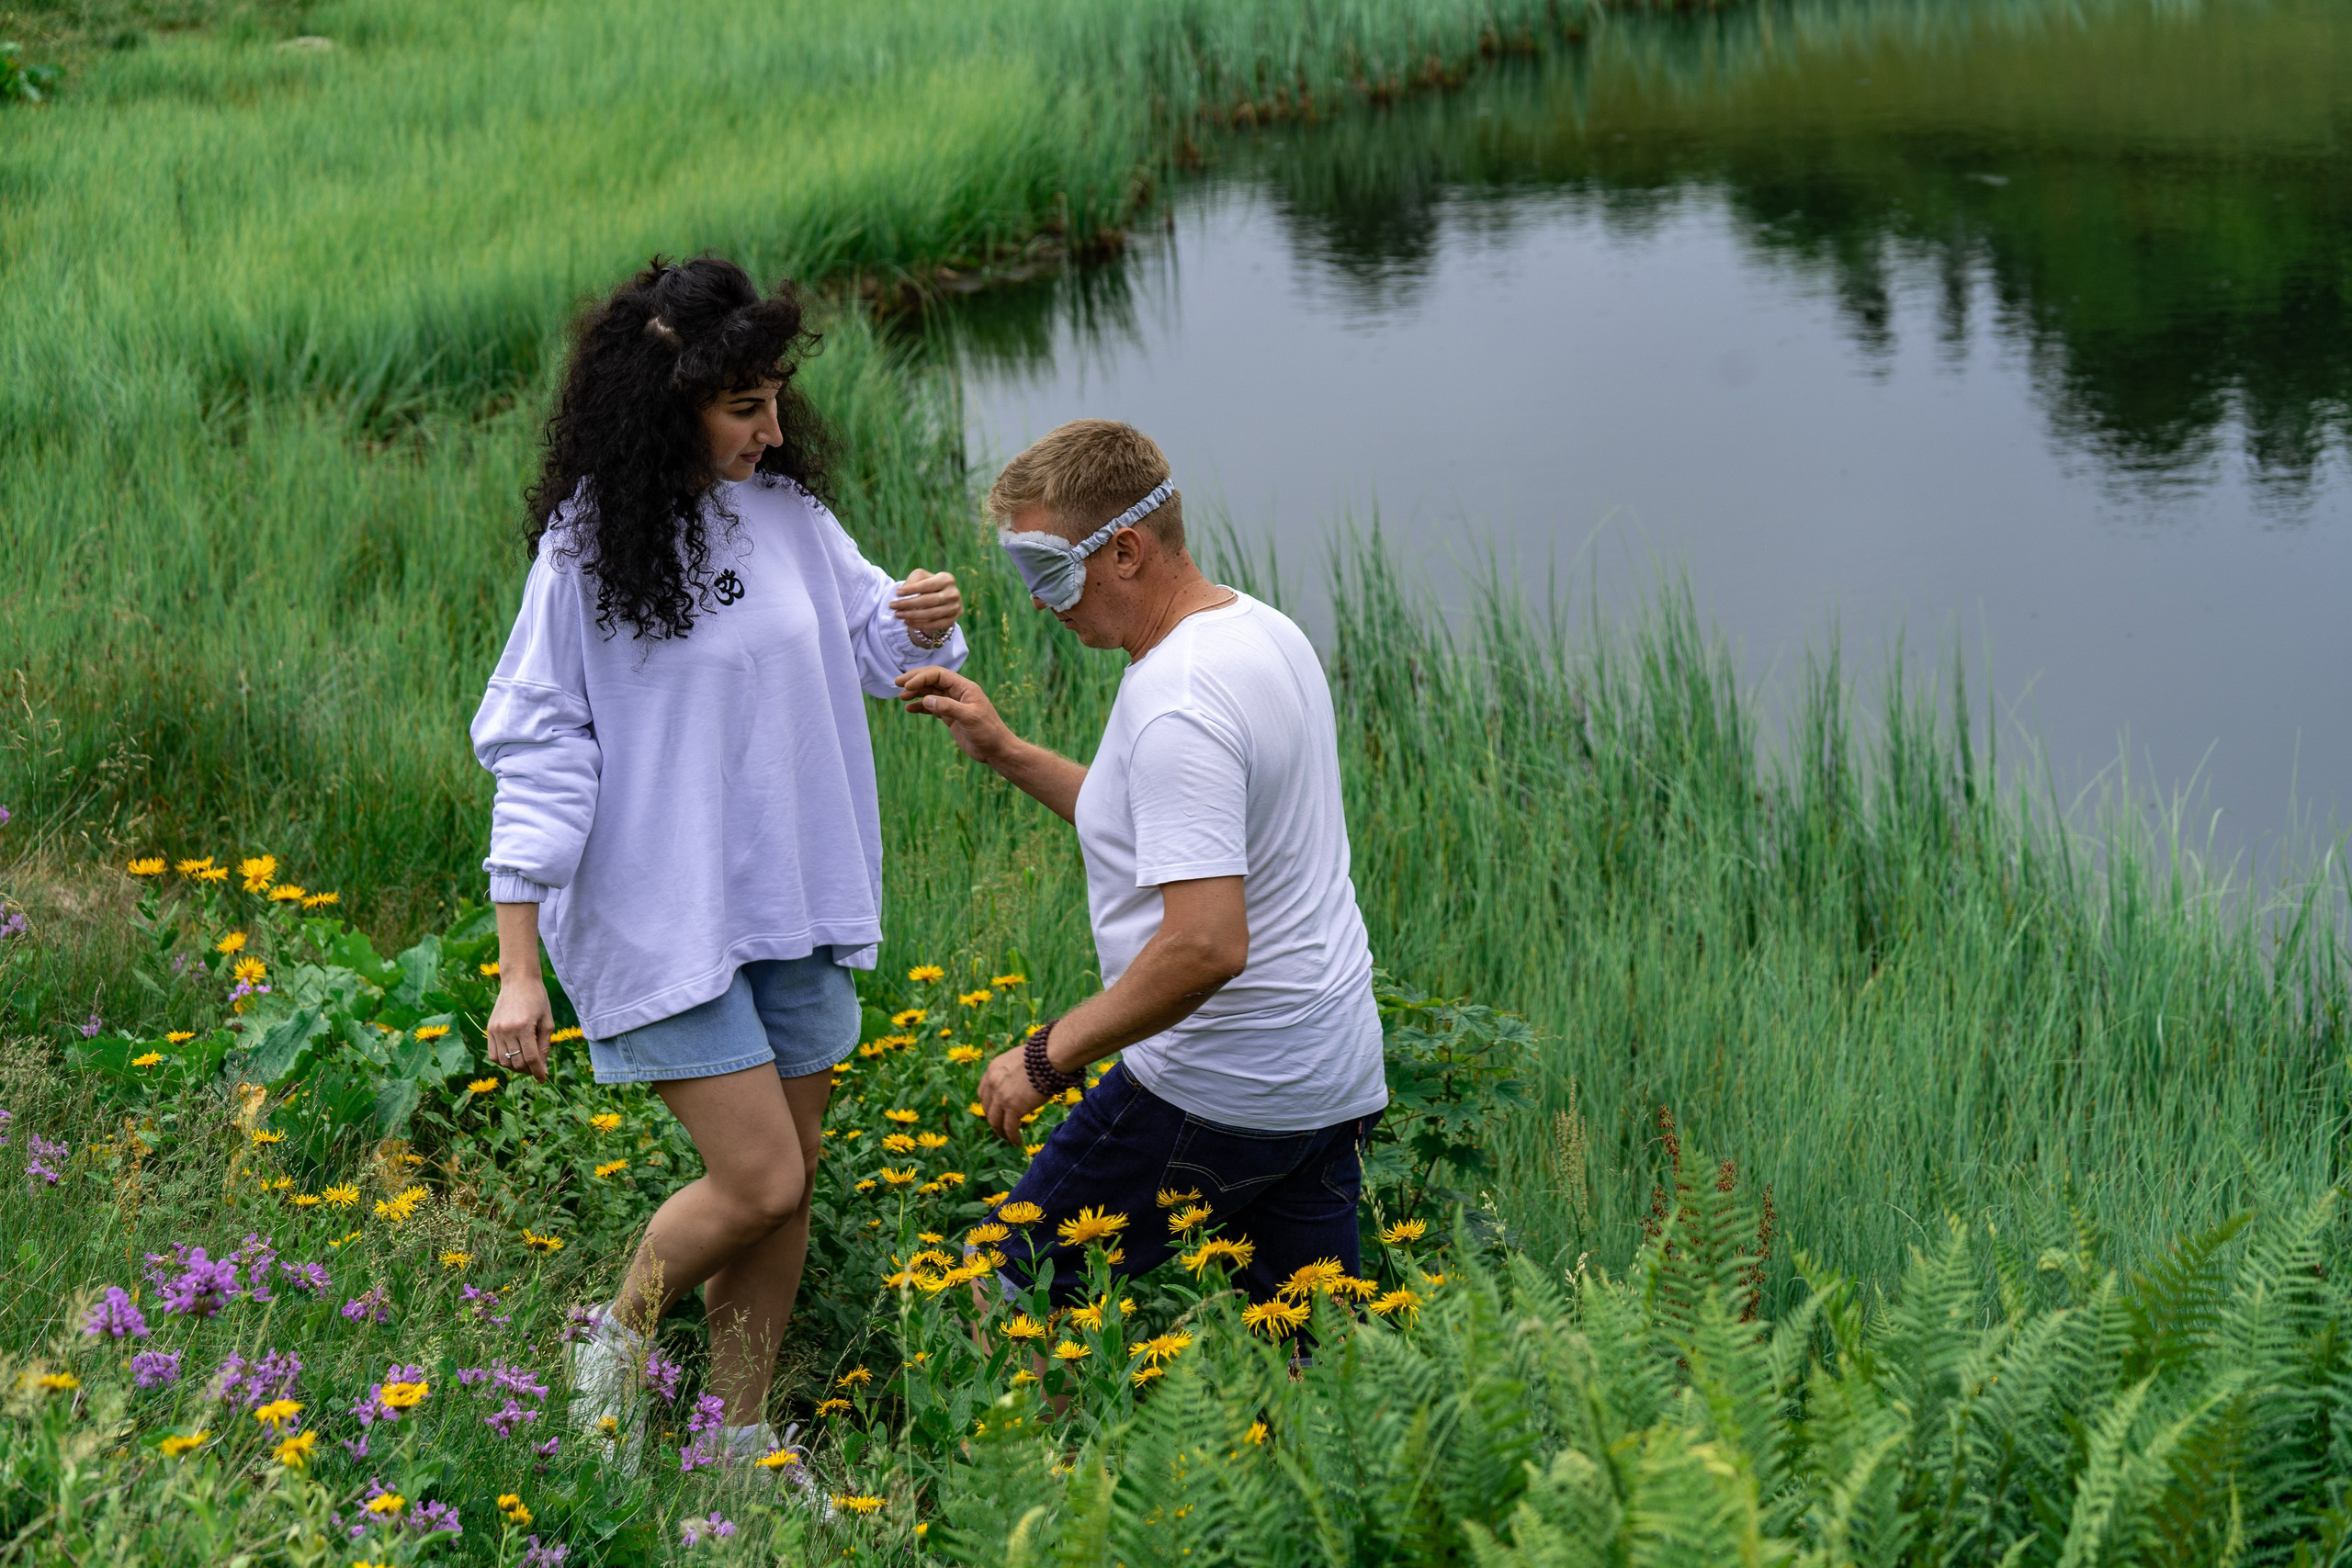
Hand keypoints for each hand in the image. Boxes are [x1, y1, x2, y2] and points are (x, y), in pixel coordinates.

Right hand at [486, 976, 553, 1082]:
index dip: (538, 1072)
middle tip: (536, 1068)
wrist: (518, 981)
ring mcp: (495, 1030)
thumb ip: (544, 1046)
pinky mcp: (489, 1029)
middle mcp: (507, 1030)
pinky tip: (512, 1056)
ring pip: (503, 1062)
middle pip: (517, 1063)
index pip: (531, 1059)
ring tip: (525, 1061)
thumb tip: (541, 1069)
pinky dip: (502, 1060)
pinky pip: (492, 1054)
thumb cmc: (538, 1000)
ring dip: (515, 1067)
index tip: (543, 1079)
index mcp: (524, 1027)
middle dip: (528, 1070)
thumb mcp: (547, 1022)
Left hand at [891, 568, 961, 633]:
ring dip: (912, 615)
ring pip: (932, 614)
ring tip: (898, 615)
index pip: (928, 585)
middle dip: (909, 604)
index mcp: (947, 579)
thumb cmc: (927, 586)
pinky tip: (907, 622)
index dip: (912, 589)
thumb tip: (902, 592)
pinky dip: (920, 625)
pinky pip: (935, 625)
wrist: (941, 600)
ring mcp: (955, 608)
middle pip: (929, 601)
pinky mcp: (952, 621)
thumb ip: (913, 580)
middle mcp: (954, 594)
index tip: (897, 593)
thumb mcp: (921, 577)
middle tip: (893, 606)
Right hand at [896, 666, 1012, 763]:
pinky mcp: (951, 717)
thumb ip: (948, 707)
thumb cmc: (988, 732)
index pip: (939, 675)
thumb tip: (926, 699)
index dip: (921, 677)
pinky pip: (933, 707)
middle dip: (915, 680)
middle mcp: (959, 693)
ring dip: (916, 693)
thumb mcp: (969, 718)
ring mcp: (954, 705)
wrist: (997, 750)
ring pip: (931, 693)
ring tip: (901, 697)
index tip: (906, 686)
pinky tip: (909, 709)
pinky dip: (921, 707)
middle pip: (933, 680)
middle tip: (897, 683)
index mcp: (965, 687)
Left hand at [977, 1043, 1048, 1143]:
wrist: (1050, 1056)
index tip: (997, 1112)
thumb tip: (1021, 1083)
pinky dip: (1012, 1137)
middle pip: (987, 1108)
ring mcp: (1001, 1096)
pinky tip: (1018, 1142)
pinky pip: (1009, 1128)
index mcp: (993, 1069)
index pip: (983, 1092)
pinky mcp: (1013, 1107)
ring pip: (995, 1121)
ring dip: (1001, 1132)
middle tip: (1003, 1127)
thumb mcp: (1020, 1060)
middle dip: (994, 1119)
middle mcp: (992, 1082)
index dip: (989, 1105)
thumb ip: (1014, 1072)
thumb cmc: (1043, 1055)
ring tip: (1009, 1138)